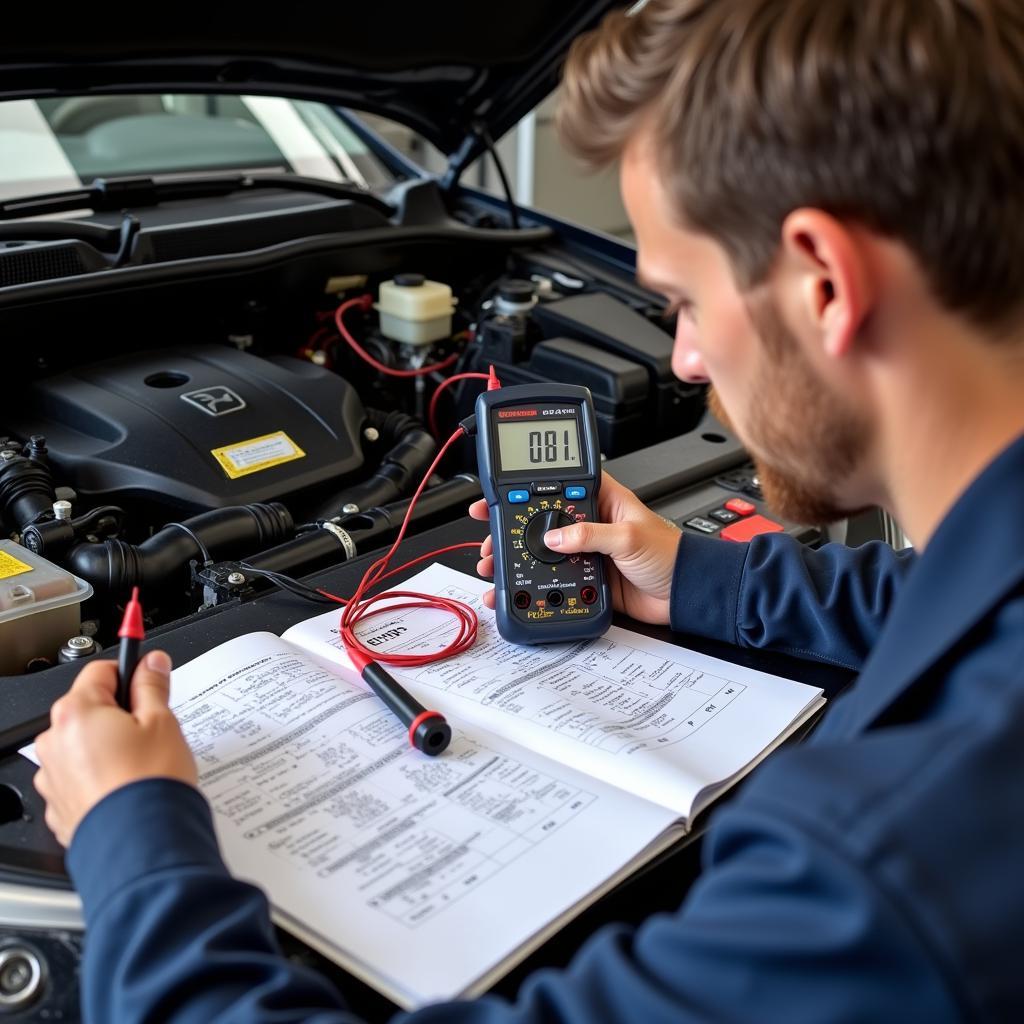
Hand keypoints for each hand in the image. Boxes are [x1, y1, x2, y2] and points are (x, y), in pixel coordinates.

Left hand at [33, 651, 196, 847]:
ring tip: (143, 764)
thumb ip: (152, 686)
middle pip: (91, 709)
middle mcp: (54, 743)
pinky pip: (82, 779)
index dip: (131, 672)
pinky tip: (128, 786)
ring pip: (85, 746)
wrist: (142, 844)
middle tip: (154, 730)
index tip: (149, 676)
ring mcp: (54, 778)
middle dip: (121, 714)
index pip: (102, 671)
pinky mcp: (61, 807)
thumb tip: (150, 664)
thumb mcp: (162, 721)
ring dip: (110, 747)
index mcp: (76, 713)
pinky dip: (102, 777)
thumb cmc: (150, 783)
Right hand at [469, 472, 681, 624]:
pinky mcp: (585, 576)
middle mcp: (589, 523)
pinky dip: (530, 582)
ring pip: (540, 550)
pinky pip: (552, 576)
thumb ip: (590, 535)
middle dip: (509, 525)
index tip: (498, 493)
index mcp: (602, 499)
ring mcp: (585, 551)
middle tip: (487, 532)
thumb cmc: (670, 555)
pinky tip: (514, 587)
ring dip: (514, 556)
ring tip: (492, 562)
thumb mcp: (629, 538)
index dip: (526, 485)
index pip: (557, 483)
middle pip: (539, 519)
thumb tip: (554, 536)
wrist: (684, 594)